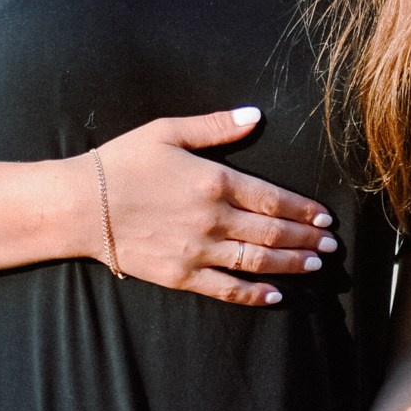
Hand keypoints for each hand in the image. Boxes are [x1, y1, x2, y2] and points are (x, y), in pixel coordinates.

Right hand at [91, 108, 336, 305]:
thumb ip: (216, 126)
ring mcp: (198, 251)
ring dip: (292, 264)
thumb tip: (256, 115)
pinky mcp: (181, 275)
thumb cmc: (121, 162)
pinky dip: (254, 294)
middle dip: (307, 238)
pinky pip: (227, 288)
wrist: (80, 206)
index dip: (304, 209)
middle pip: (273, 232)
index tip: (324, 217)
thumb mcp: (168, 132)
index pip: (273, 198)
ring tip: (315, 264)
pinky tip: (276, 295)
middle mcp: (213, 219)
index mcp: (214, 181)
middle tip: (331, 245)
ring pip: (258, 261)